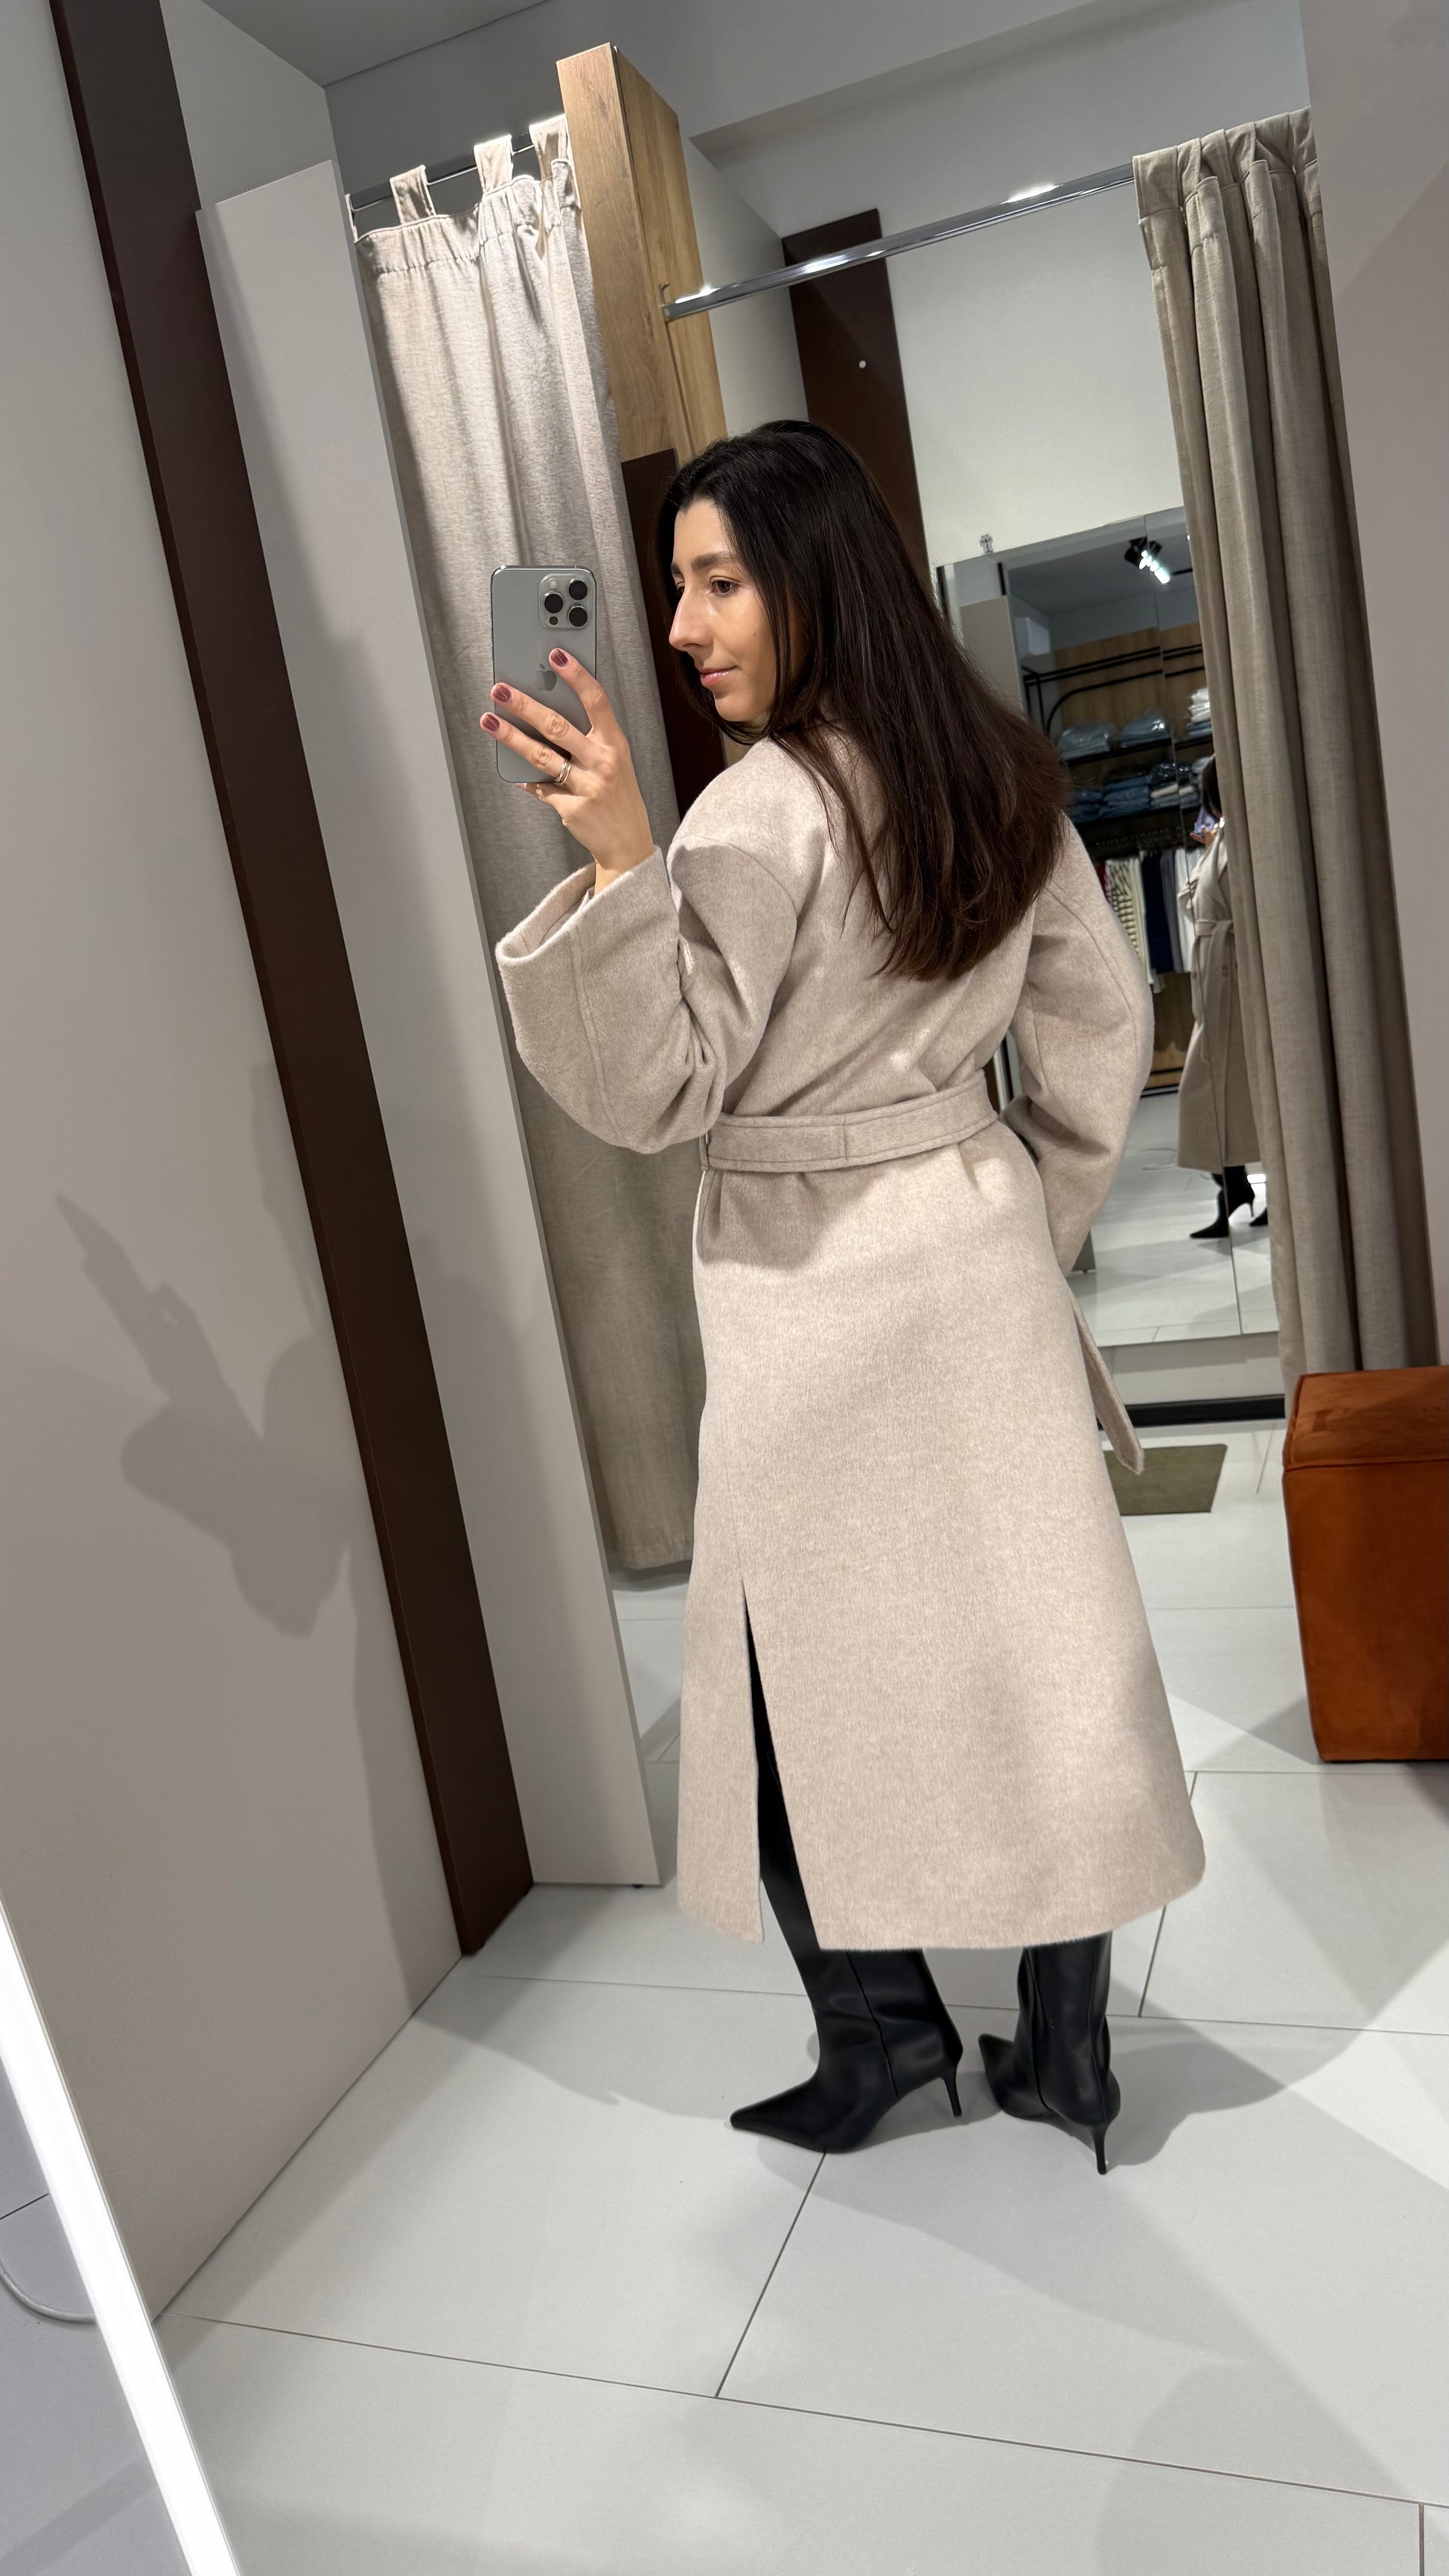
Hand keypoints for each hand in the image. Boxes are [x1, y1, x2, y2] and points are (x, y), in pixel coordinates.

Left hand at [481, 651, 653, 886]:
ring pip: (542, 756)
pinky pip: (541, 789)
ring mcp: (587, 787)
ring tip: (490, 721)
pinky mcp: (572, 809)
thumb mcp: (614, 760)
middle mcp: (603, 762)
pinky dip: (526, 780)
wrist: (627, 842)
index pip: (596, 701)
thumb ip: (589, 737)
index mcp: (614, 744)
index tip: (556, 655)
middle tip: (501, 690)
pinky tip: (514, 773)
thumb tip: (548, 709)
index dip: (576, 676)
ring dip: (511, 737)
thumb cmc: (617, 795)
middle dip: (525, 705)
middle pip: (557, 726)